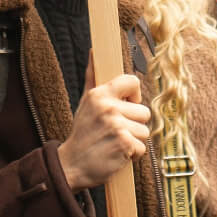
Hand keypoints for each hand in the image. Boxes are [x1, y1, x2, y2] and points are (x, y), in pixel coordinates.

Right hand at [57, 74, 151, 190]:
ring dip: (133, 141)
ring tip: (114, 143)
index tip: (126, 105)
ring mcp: (117, 125)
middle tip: (115, 132)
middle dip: (133, 124)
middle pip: (144, 111)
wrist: (71, 165)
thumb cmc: (82, 134)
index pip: (133, 81)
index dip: (134, 95)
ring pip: (144, 131)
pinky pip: (142, 148)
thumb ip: (92, 77)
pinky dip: (132, 155)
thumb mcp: (85, 103)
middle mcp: (108, 107)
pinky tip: (116, 154)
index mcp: (99, 94)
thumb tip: (94, 51)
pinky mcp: (125, 144)